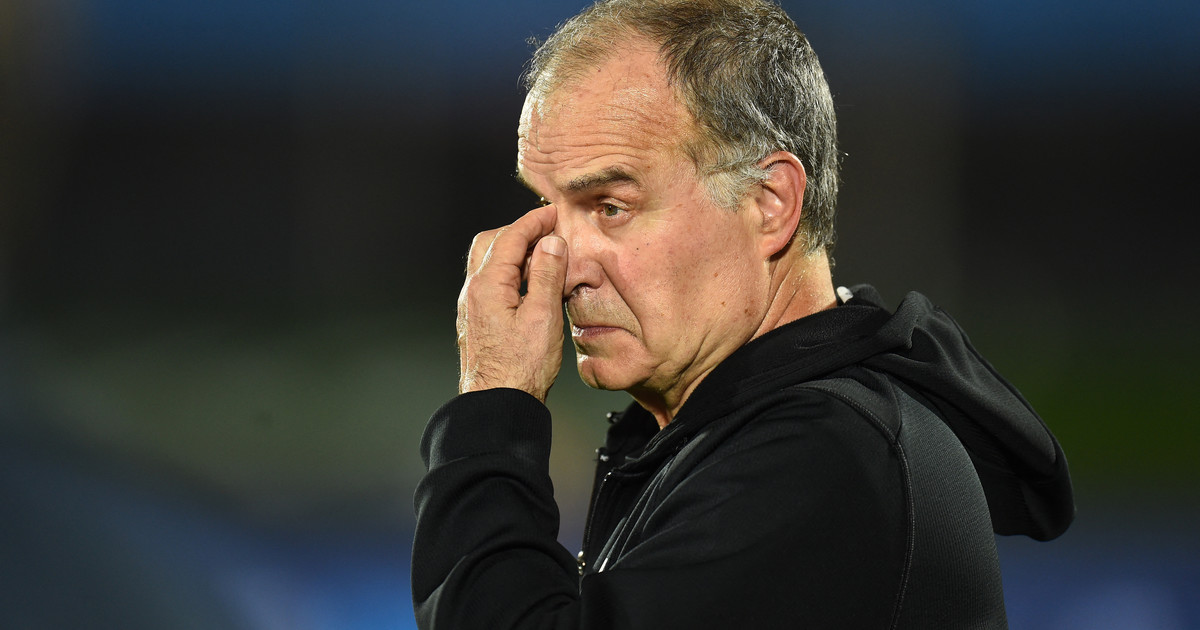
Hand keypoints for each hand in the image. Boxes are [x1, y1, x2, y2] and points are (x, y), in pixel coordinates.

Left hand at [456, 204, 567, 401]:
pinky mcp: (477, 321)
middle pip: (491, 243)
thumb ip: (546, 275)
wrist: (497, 405)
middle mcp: (473, 292)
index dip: (534, 221)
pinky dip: (510, 273)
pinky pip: (491, 283)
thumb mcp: (543, 317)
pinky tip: (531, 286)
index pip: (510, 237)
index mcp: (487, 286)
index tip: (554, 213)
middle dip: (520, 232)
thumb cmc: (520, 369)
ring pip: (489, 263)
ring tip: (545, 258)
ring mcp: (472, 307)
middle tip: (548, 232)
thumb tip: (551, 243)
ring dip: (515, 253)